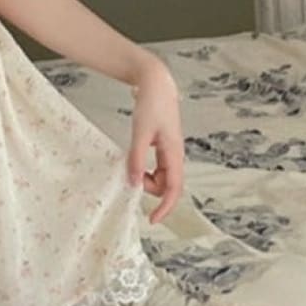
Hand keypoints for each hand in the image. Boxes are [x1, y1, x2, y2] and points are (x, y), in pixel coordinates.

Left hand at [126, 59, 183, 224]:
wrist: (156, 84)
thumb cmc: (151, 106)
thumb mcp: (140, 133)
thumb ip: (136, 158)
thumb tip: (133, 183)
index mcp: (174, 154)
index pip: (173, 189)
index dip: (165, 207)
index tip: (152, 220)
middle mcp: (175, 155)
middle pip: (166, 185)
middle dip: (149, 187)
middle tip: (129, 174)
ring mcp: (169, 151)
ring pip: (160, 176)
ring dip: (145, 177)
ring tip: (130, 164)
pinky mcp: (162, 146)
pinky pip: (155, 166)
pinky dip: (144, 168)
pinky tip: (133, 160)